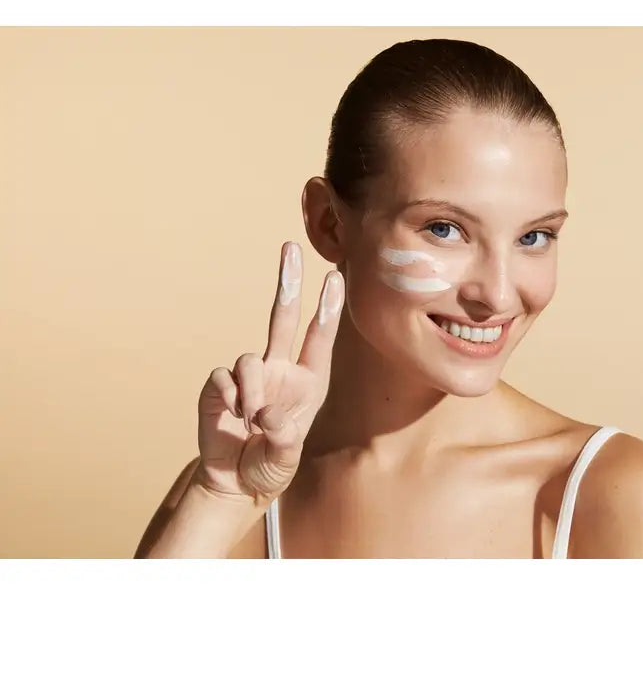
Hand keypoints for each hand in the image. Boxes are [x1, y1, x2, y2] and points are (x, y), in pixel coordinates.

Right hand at [195, 241, 343, 501]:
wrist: (234, 483)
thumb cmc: (270, 466)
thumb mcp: (285, 458)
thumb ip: (282, 438)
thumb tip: (265, 412)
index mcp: (307, 382)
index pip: (319, 338)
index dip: (327, 309)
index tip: (335, 278)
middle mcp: (280, 371)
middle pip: (283, 317)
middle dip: (288, 282)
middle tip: (291, 247)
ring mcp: (250, 376)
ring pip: (249, 357)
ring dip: (250, 390)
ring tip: (250, 421)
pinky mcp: (220, 386)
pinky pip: (224, 376)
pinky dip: (229, 397)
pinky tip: (231, 417)